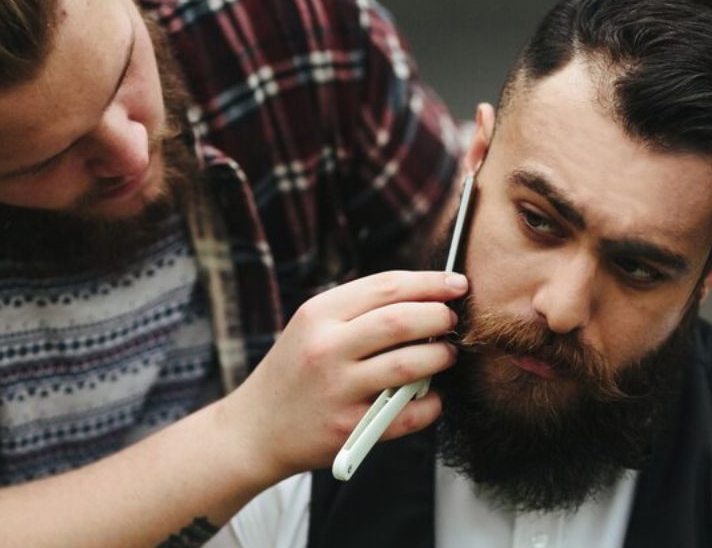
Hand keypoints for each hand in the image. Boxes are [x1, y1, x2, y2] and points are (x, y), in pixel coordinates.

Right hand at [223, 270, 467, 478]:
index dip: (429, 282)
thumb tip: (423, 296)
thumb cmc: (295, 372)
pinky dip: (429, 404)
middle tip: (451, 320)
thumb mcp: (311, 327)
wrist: (255, 429)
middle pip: (401, 321)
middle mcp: (327, 348)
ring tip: (446, 355)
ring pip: (409, 365)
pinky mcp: (349, 428)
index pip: (386, 286)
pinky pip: (407, 414)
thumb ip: (358, 310)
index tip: (456, 283)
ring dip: (440, 357)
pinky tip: (430, 397)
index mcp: (318, 314)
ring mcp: (338, 389)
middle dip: (439, 316)